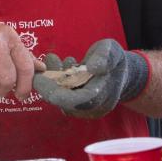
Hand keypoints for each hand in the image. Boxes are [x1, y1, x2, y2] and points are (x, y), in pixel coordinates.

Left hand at [32, 39, 147, 118]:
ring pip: (59, 96)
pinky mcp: (77, 103)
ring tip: (54, 58)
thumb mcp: (113, 52)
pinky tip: (59, 64)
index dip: (52, 90)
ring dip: (52, 78)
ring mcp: (83, 108)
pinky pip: (61, 93)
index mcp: (100, 98)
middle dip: (49, 80)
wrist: (122, 71)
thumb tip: (92, 67)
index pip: (72, 101)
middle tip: (45, 60)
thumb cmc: (116, 60)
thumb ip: (104, 58)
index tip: (39, 77)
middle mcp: (90, 108)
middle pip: (61, 100)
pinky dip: (56, 80)